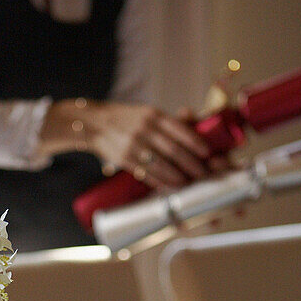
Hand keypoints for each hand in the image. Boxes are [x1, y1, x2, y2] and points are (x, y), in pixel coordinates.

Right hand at [39, 99, 211, 190]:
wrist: (93, 123)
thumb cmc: (127, 119)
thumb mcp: (146, 113)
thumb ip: (168, 123)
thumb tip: (195, 128)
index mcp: (153, 114)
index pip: (179, 128)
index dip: (195, 141)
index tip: (207, 152)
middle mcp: (144, 128)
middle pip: (173, 149)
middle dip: (191, 164)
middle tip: (203, 174)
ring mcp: (133, 144)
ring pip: (161, 164)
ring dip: (177, 176)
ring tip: (188, 183)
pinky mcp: (124, 159)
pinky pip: (146, 173)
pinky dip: (159, 181)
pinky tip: (169, 186)